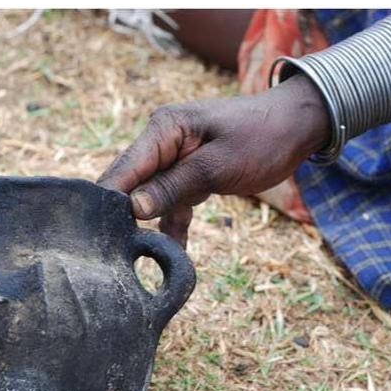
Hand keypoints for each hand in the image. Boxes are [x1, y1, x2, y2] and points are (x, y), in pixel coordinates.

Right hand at [98, 77, 328, 245]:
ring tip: (135, 262)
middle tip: (111, 256)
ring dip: (149, 227)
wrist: (296, 128)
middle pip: (132, 184)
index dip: (108, 199)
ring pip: (152, 199)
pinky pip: (174, 205)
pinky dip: (174, 228)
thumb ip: (174, 187)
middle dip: (124, 216)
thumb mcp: (217, 166)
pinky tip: (171, 256)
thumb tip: (132, 209)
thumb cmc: (261, 138)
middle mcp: (163, 142)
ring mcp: (176, 159)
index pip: (125, 167)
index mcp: (164, 129)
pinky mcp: (191, 176)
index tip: (93, 231)